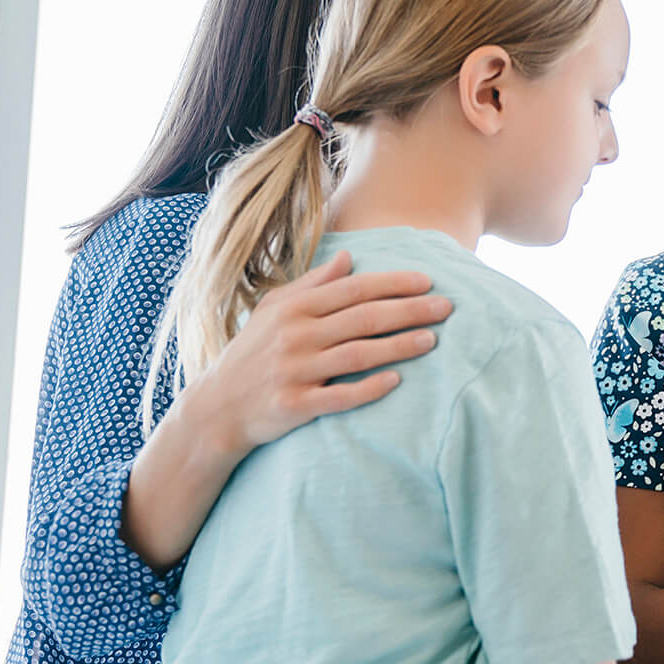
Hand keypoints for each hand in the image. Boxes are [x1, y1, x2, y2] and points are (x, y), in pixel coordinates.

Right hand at [191, 250, 449, 457]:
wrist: (217, 406)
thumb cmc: (253, 352)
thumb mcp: (274, 310)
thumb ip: (312, 284)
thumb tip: (348, 257)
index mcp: (294, 308)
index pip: (353, 290)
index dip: (393, 284)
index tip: (428, 281)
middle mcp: (295, 336)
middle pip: (363, 319)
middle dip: (409, 311)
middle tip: (446, 308)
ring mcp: (295, 372)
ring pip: (358, 355)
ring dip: (399, 346)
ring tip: (432, 340)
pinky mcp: (295, 406)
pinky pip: (340, 396)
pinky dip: (369, 388)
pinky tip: (397, 380)